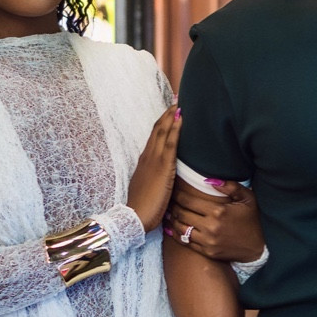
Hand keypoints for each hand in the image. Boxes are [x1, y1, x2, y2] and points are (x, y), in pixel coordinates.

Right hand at [128, 106, 179, 232]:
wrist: (135, 216)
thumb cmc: (143, 207)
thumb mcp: (149, 188)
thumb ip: (156, 179)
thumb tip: (165, 177)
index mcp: (144, 161)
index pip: (154, 137)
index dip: (162, 124)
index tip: (169, 112)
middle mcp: (147, 157)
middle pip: (157, 130)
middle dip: (166, 114)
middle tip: (176, 100)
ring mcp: (154, 160)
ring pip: (163, 132)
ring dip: (171, 117)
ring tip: (179, 104)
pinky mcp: (162, 166)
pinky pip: (170, 143)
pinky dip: (175, 129)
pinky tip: (180, 119)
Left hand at [167, 178, 264, 263]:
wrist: (260, 247)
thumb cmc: (254, 219)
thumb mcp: (247, 199)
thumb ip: (230, 186)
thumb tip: (208, 179)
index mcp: (218, 212)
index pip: (188, 200)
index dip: (177, 194)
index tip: (172, 188)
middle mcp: (211, 227)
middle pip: (181, 214)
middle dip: (172, 205)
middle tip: (167, 199)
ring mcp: (208, 242)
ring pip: (180, 229)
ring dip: (172, 220)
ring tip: (167, 212)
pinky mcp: (207, 252)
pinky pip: (186, 242)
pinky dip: (177, 234)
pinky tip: (172, 227)